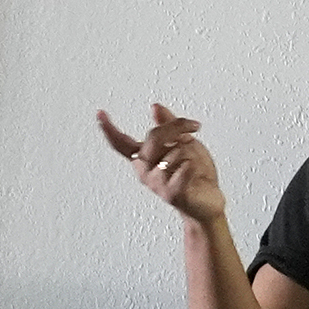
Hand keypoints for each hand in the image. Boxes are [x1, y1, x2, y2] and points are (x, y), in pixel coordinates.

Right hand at [96, 102, 223, 224]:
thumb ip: (169, 125)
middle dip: (176, 127)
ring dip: (191, 151)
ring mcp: (156, 183)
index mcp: (144, 159)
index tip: (100, 114)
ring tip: (195, 160)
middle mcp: (145, 171)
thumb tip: (155, 107)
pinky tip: (194, 170)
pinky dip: (193, 165)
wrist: (208, 201)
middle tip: (193, 127)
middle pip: (153, 138)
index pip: (121, 143)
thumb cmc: (195, 174)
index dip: (109, 129)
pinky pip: (183, 169)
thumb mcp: (185, 142)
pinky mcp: (171, 193)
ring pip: (174, 152)